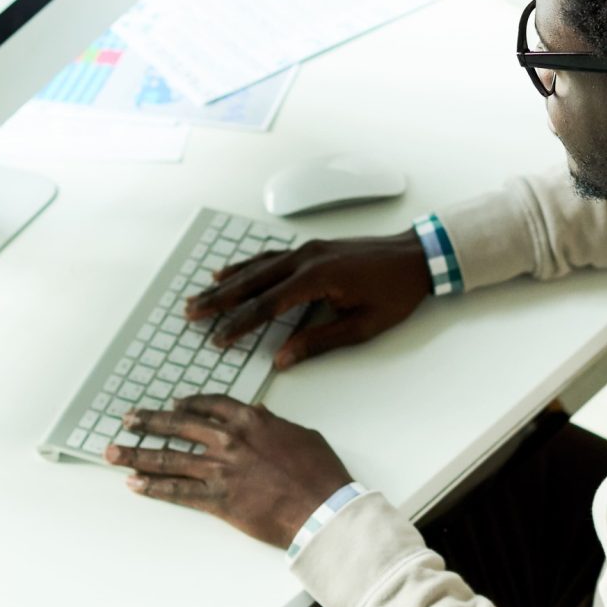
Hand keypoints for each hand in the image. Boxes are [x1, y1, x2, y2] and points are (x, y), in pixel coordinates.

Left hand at [108, 394, 354, 547]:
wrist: (323, 509)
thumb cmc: (319, 474)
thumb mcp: (301, 435)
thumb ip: (275, 423)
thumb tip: (261, 413)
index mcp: (251, 421)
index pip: (209, 405)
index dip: (187, 404)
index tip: (173, 405)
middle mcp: (229, 440)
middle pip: (178, 426)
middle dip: (148, 422)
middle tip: (128, 420)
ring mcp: (219, 470)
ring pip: (168, 458)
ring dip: (136, 454)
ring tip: (113, 452)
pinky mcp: (216, 499)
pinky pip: (176, 492)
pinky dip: (152, 488)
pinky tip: (134, 484)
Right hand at [186, 235, 430, 370]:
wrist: (417, 257)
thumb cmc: (395, 293)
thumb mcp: (361, 326)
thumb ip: (318, 341)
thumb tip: (282, 359)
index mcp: (318, 278)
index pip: (268, 304)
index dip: (240, 323)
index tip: (218, 338)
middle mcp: (306, 258)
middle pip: (252, 282)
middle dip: (219, 299)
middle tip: (190, 313)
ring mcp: (307, 249)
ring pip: (257, 267)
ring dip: (226, 282)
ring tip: (199, 295)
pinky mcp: (312, 248)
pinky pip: (270, 257)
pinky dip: (247, 265)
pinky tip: (229, 272)